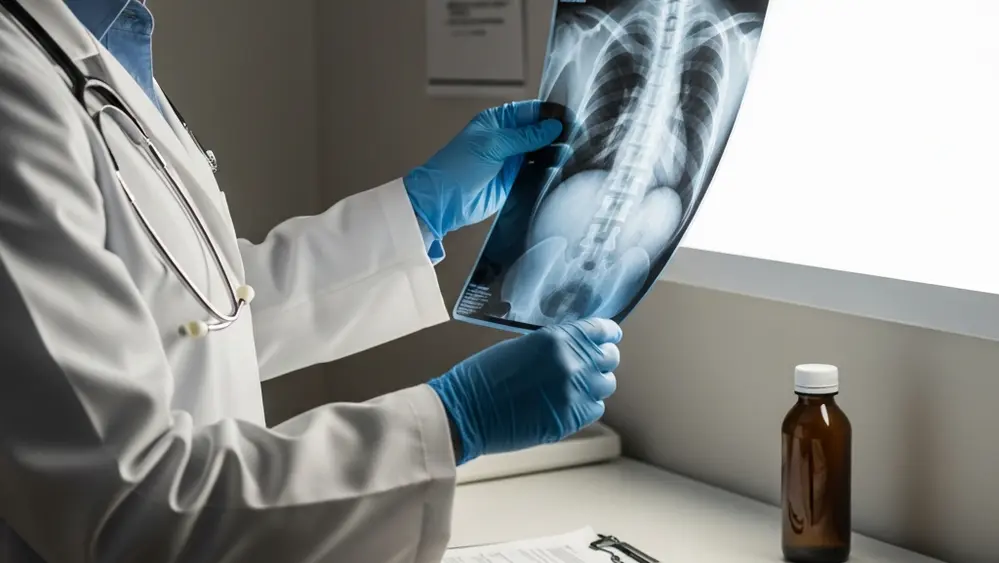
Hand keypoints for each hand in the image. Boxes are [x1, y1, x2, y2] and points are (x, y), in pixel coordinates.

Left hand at [404, 100, 562, 239]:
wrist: (444, 202)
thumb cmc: (459, 167)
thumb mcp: (493, 146)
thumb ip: (525, 137)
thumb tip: (554, 126)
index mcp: (498, 121)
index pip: (530, 111)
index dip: (551, 113)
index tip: (571, 118)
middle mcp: (507, 137)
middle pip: (539, 130)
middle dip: (557, 132)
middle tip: (578, 137)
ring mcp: (512, 159)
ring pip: (541, 151)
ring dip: (555, 151)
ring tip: (573, 153)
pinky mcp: (515, 179)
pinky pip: (537, 171)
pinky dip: (549, 169)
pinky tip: (562, 168)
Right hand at [428, 318, 620, 464]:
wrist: (465, 412)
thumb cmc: (482, 377)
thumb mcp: (520, 347)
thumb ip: (552, 346)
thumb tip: (574, 349)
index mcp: (556, 339)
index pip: (601, 330)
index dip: (607, 334)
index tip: (609, 337)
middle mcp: (571, 363)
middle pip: (609, 358)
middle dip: (601, 359)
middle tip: (591, 363)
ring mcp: (573, 393)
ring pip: (606, 385)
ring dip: (594, 383)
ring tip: (576, 386)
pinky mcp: (570, 419)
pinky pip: (595, 408)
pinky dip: (587, 405)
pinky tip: (569, 403)